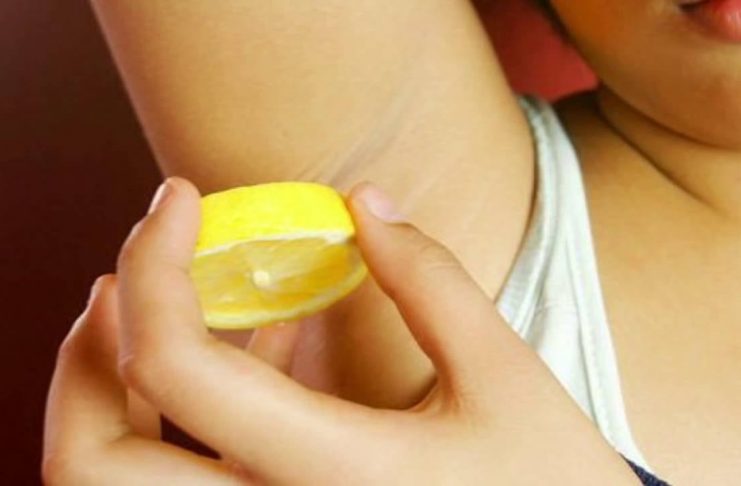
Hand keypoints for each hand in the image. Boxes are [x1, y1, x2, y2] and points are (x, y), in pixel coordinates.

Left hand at [43, 177, 637, 484]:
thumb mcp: (504, 376)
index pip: (178, 370)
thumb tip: (366, 203)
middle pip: (92, 462)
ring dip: (111, 384)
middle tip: (123, 271)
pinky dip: (184, 407)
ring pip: (121, 478)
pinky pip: (190, 473)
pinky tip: (257, 346)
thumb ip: (430, 280)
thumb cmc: (548, 482)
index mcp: (330, 473)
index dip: (155, 266)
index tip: (179, 197)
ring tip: (169, 293)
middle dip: (82, 353)